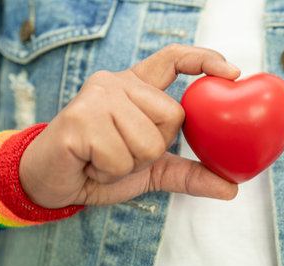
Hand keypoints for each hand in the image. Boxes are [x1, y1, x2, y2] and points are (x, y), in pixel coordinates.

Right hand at [19, 44, 239, 207]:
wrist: (50, 182)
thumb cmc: (99, 167)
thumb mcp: (149, 170)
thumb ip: (187, 173)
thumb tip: (231, 188)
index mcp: (135, 87)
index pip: (173, 59)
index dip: (204, 60)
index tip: (232, 73)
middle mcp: (116, 83)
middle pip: (173, 117)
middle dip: (153, 150)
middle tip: (121, 152)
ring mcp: (97, 97)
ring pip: (149, 141)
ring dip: (129, 165)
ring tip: (102, 159)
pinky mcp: (80, 119)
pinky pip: (120, 158)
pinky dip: (109, 173)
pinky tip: (90, 163)